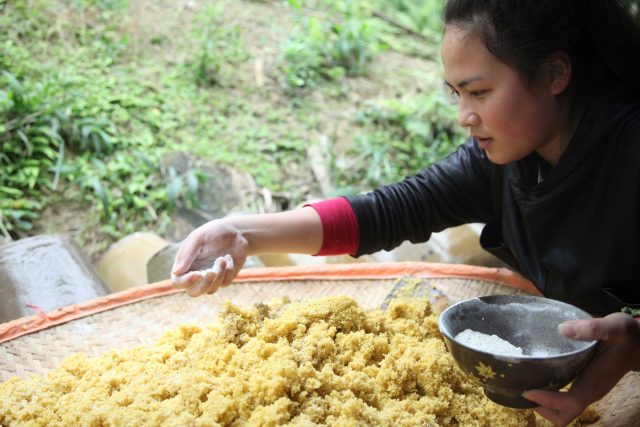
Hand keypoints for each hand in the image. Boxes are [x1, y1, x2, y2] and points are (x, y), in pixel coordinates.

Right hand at [170, 219, 247, 296]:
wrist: (236, 231)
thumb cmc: (214, 232)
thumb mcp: (199, 238)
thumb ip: (186, 255)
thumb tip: (175, 272)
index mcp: (184, 264)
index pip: (178, 281)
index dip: (186, 282)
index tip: (198, 274)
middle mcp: (196, 274)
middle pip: (193, 292)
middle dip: (204, 285)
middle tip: (213, 273)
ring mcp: (210, 278)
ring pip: (211, 290)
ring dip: (219, 274)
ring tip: (223, 258)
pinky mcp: (224, 278)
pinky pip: (225, 283)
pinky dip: (228, 271)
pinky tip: (228, 258)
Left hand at [522, 313, 639, 425]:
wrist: (639, 344)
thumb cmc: (627, 336)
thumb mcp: (614, 326)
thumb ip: (592, 327)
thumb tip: (563, 329)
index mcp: (595, 383)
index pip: (570, 403)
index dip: (549, 401)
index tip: (528, 390)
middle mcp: (589, 391)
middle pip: (564, 415)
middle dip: (542, 408)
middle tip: (521, 388)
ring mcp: (586, 389)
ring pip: (563, 409)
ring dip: (543, 402)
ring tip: (523, 382)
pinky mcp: (583, 383)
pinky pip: (564, 397)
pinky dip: (548, 393)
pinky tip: (536, 374)